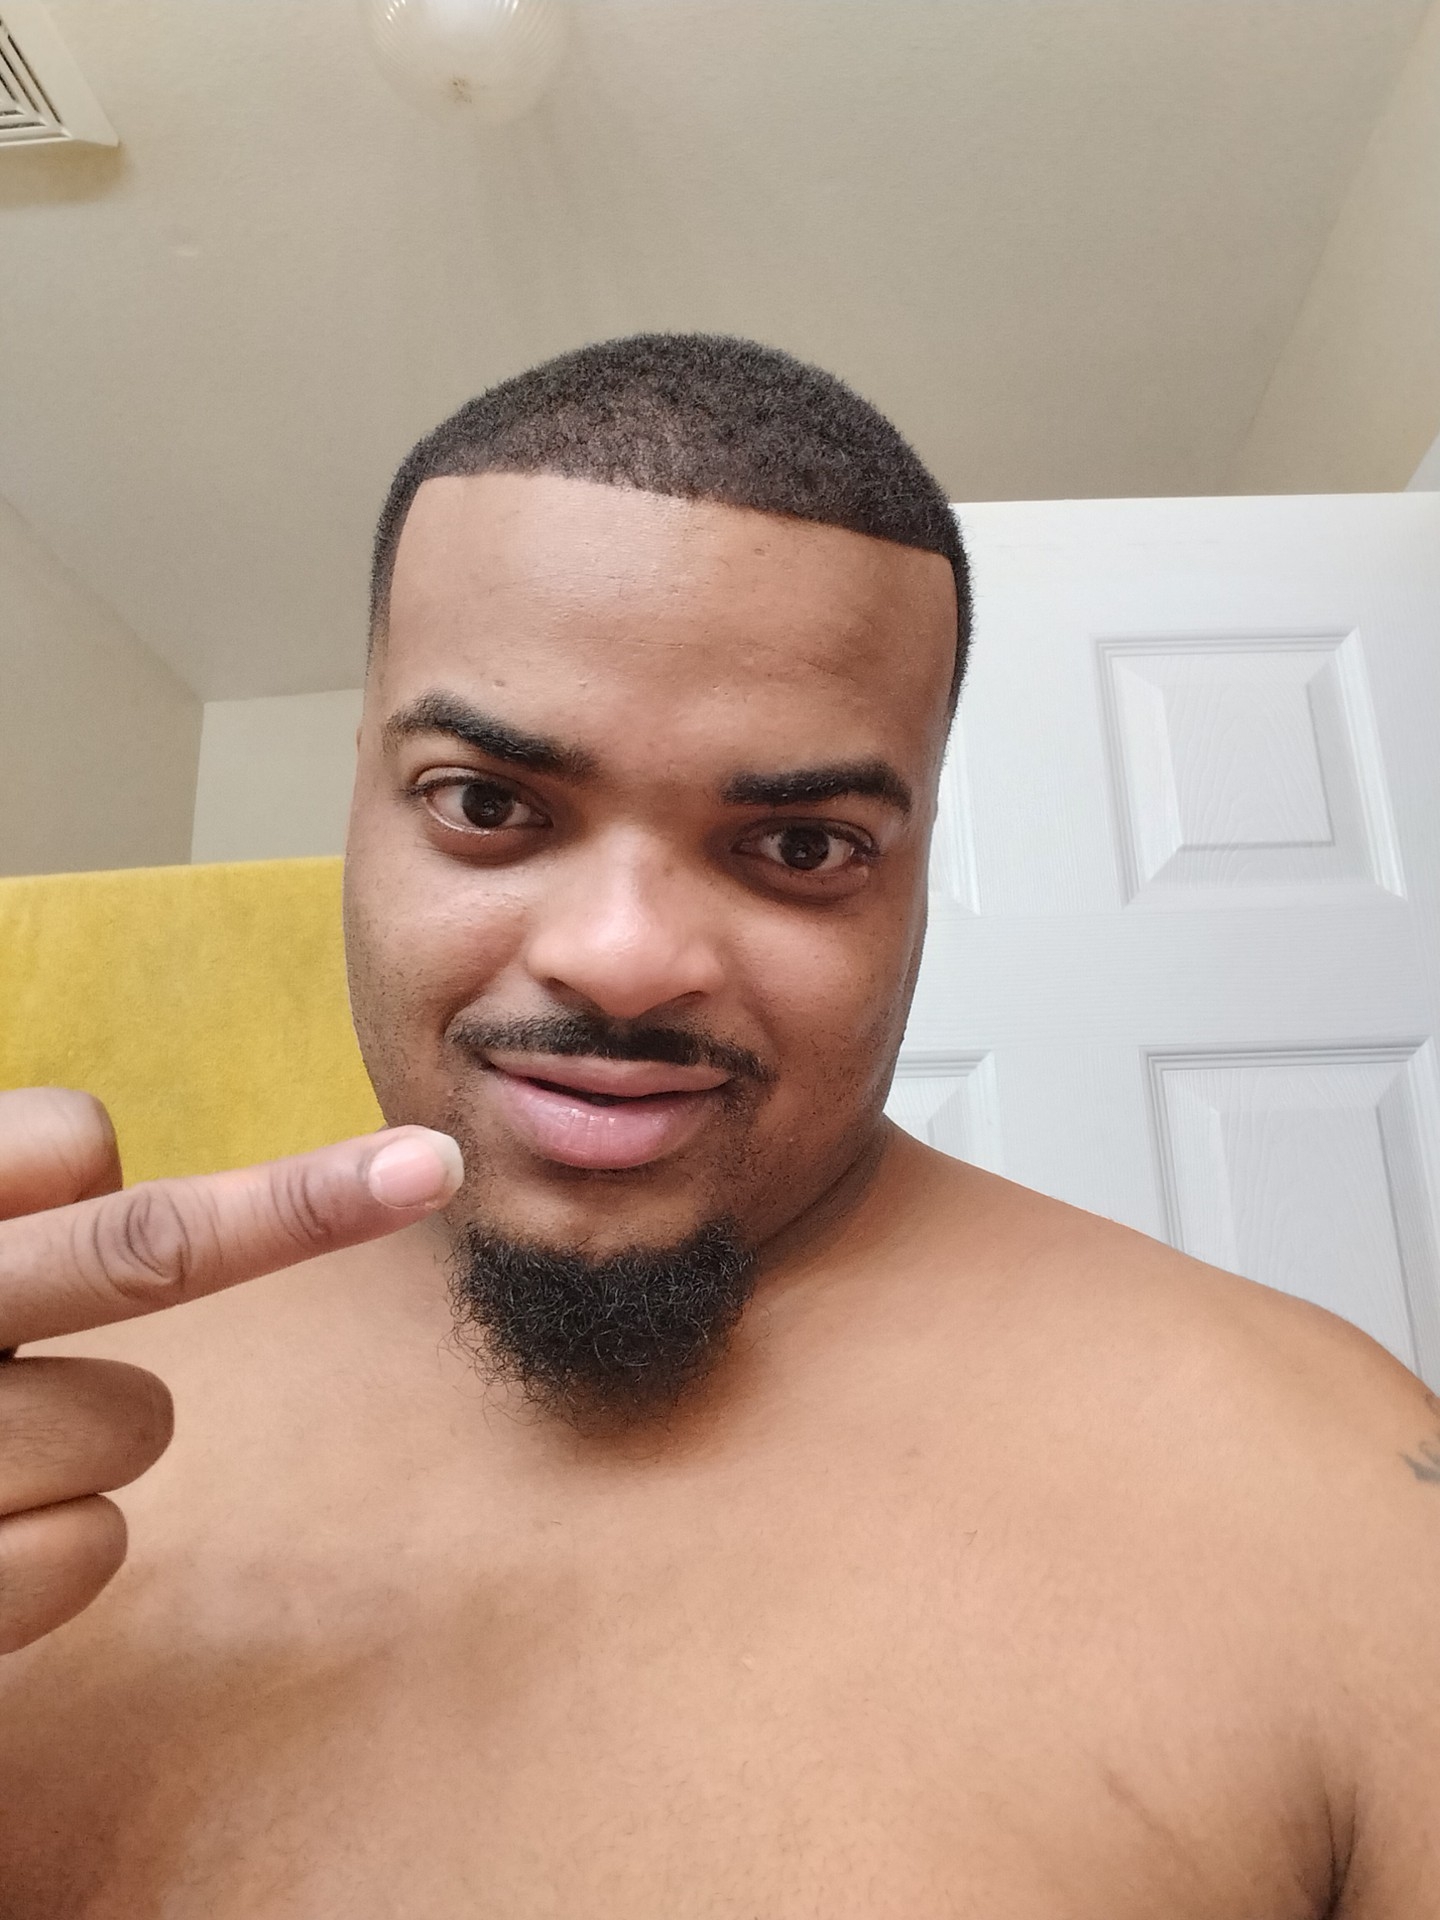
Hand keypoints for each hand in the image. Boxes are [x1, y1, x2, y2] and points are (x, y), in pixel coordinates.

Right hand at [0, 1087, 462, 1655]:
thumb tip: (87, 1162)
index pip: (67, 1147)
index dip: (108, 1165)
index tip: (308, 1151)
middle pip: (145, 1250)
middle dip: (299, 1210)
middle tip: (421, 1169)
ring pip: (132, 1419)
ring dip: (84, 1437)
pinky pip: (90, 1548)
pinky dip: (48, 1554)